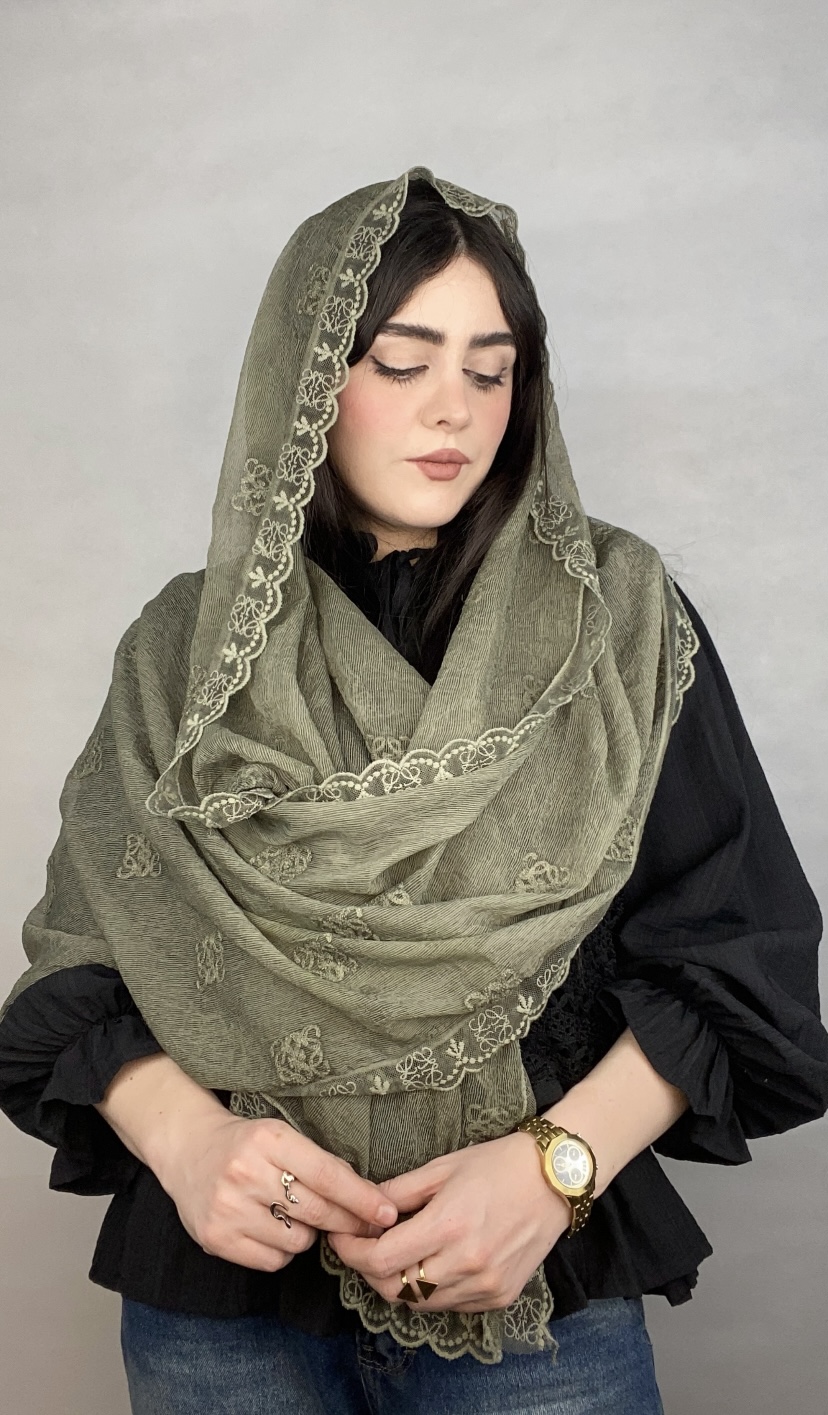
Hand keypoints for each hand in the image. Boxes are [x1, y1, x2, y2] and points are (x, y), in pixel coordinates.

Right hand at [158, 1110, 398, 1272]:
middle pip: (317, 1211)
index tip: (387, 1213)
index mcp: (269, 1138)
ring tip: (292, 1215)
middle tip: (365, 1226)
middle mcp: (245, 1172)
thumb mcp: (281, 1136)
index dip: (362, 1198)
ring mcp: (227, 1207)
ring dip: (307, 1234)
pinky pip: (272, 1261)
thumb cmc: (246, 1144)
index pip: (327, 1175)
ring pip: (297, 1240)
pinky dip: (282, 1251)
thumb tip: (369, 1198)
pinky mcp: (215, 1238)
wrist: (188, 1149)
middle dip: (347, 1222)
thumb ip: (320, 1163)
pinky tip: (271, 1230)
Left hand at [327, 1131, 570, 1311]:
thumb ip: (397, 1193)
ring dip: (399, 1283)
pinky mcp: (500, 1297)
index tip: (341, 1236)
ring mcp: (485, 1286)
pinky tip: (434, 1263)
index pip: (379, 1260)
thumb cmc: (497, 1164)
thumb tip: (361, 1210)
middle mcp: (466, 1263)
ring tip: (397, 1253)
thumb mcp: (442, 1167)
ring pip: (421, 1303)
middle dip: (369, 1271)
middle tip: (363, 1246)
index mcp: (447, 1225)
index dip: (351, 1252)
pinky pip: (450, 1304)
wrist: (555, 1180)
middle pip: (394, 1290)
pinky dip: (433, 1290)